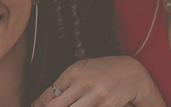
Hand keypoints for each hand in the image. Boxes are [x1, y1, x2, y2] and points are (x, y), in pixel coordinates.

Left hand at [31, 56, 165, 106]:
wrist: (131, 73)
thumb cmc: (103, 69)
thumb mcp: (82, 68)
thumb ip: (64, 82)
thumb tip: (44, 100)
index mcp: (73, 72)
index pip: (49, 94)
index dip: (38, 105)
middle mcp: (83, 84)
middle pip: (56, 106)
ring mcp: (95, 97)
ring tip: (65, 106)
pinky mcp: (107, 106)